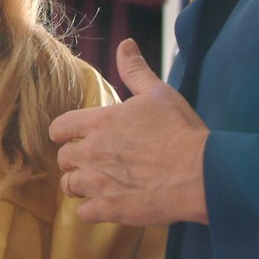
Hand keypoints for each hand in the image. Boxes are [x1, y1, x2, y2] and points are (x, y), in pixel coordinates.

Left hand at [50, 38, 208, 225]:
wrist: (199, 173)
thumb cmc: (179, 131)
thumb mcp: (158, 93)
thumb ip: (135, 70)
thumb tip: (125, 44)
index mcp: (99, 122)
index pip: (59, 127)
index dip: (63, 132)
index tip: (70, 136)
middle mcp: (91, 152)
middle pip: (63, 158)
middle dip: (74, 160)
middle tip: (92, 162)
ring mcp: (97, 183)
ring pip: (69, 186)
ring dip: (79, 185)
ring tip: (96, 185)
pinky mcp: (108, 209)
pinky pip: (82, 214)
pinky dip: (91, 210)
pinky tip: (106, 205)